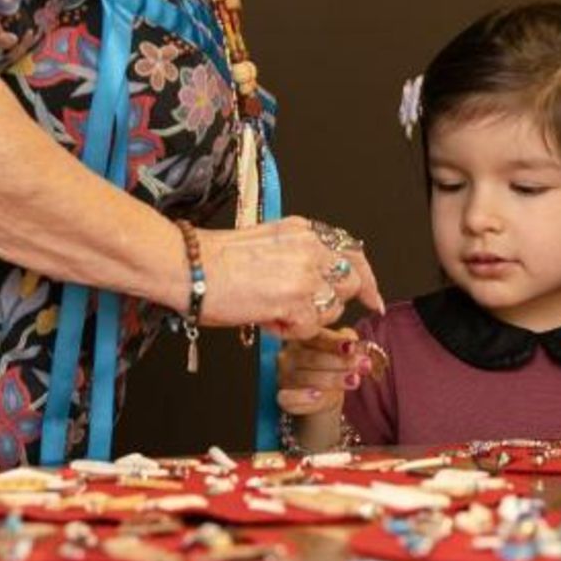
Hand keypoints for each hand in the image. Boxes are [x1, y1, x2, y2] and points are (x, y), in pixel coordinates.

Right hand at [197, 215, 383, 336]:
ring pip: (332, 309)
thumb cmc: (216, 260)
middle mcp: (310, 248)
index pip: (353, 252)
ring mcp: (304, 274)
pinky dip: (292, 330)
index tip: (372, 298)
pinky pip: (310, 328)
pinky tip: (269, 319)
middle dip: (332, 303)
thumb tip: (320, 274)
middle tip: (305, 310)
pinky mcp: (293, 301)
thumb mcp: (268, 241)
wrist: (188, 267)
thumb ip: (300, 254)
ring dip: (309, 318)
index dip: (367, 279)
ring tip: (276, 310)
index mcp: (304, 230)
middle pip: (349, 284)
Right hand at [275, 326, 380, 415]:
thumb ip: (350, 345)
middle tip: (363, 365)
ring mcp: (283, 377)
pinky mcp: (282, 398)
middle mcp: (288, 355)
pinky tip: (317, 395)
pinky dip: (302, 397)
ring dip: (332, 380)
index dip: (335, 342)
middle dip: (340, 362)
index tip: (353, 347)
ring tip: (354, 380)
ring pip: (305, 378)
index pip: (317, 337)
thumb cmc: (331, 368)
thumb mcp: (342, 353)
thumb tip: (360, 345)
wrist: (321, 397)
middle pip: (313, 358)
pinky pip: (287, 398)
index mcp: (302, 338)